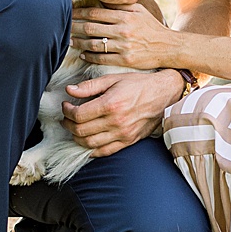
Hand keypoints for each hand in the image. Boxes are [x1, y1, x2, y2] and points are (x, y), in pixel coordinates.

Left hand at [59, 69, 184, 157]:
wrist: (164, 95)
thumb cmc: (138, 84)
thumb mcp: (113, 79)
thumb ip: (89, 86)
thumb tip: (69, 90)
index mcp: (111, 104)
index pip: (79, 115)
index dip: (67, 111)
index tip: (66, 105)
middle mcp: (116, 122)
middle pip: (81, 131)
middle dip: (68, 124)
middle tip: (67, 117)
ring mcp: (123, 134)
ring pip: (89, 144)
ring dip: (76, 137)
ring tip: (75, 127)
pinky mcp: (128, 141)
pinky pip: (104, 152)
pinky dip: (91, 150)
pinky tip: (86, 141)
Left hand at [72, 0, 177, 70]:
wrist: (169, 47)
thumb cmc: (151, 27)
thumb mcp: (139, 10)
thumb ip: (121, 4)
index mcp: (125, 16)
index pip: (95, 13)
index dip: (79, 13)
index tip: (69, 13)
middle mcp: (123, 30)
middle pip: (91, 28)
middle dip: (75, 27)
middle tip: (64, 27)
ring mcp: (124, 46)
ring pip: (93, 44)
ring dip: (79, 43)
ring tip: (70, 41)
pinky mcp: (125, 60)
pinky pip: (102, 58)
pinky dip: (89, 56)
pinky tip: (83, 54)